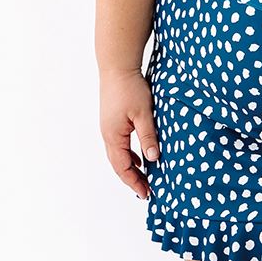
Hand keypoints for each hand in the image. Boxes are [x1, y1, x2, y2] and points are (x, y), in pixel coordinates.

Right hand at [99, 68, 159, 199]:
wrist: (117, 67)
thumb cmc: (130, 88)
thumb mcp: (143, 113)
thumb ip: (148, 136)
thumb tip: (153, 159)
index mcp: (114, 136)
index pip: (123, 167)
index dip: (134, 182)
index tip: (146, 194)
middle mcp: (108, 135)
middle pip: (118, 164)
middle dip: (132, 179)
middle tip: (146, 191)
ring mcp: (108, 128)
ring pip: (118, 155)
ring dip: (130, 167)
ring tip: (144, 178)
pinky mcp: (112, 121)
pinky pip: (120, 144)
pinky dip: (129, 154)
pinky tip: (140, 155)